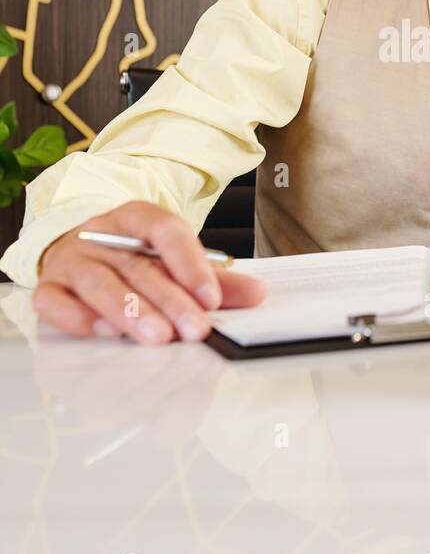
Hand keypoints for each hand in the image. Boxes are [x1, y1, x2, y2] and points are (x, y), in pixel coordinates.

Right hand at [33, 200, 266, 344]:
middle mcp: (101, 234)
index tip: (212, 297)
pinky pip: (55, 301)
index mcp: (136, 217)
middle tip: (195, 329)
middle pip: (137, 265)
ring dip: (130, 311)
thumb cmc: (131, 259)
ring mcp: (71, 259)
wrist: (76, 251)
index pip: (165, 230)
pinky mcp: (49, 287)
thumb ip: (213, 278)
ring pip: (99, 282)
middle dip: (170, 300)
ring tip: (158, 336)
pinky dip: (79, 318)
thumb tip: (257, 293)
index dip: (191, 263)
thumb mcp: (172, 260)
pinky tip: (105, 333)